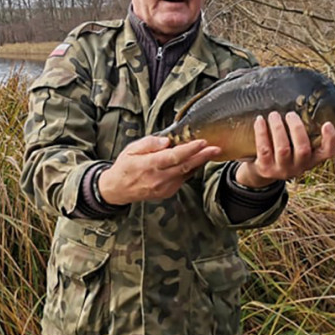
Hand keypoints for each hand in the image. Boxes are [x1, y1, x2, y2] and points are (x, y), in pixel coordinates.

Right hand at [98, 135, 221, 204]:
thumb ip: (149, 144)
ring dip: (199, 163)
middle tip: (216, 148)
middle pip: (185, 166)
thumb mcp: (131, 149)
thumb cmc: (125, 166)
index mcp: (148, 165)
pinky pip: (182, 179)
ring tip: (212, 153)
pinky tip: (197, 162)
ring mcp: (163, 188)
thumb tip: (167, 142)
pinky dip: (191, 170)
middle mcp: (158, 178)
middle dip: (202, 156)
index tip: (202, 142)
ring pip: (186, 174)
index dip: (189, 149)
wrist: (118, 189)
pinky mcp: (167, 192)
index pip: (173, 156)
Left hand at [234, 112, 334, 188]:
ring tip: (274, 114)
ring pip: (283, 149)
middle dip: (297, 128)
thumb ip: (303, 129)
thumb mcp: (296, 144)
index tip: (327, 123)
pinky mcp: (265, 168)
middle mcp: (299, 167)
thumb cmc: (284, 148)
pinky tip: (260, 120)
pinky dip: (261, 132)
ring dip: (278, 128)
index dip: (330, 140)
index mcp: (312, 159)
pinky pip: (264, 149)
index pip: (327, 153)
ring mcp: (282, 170)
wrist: (262, 171)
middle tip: (291, 114)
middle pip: (303, 149)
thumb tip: (303, 100)